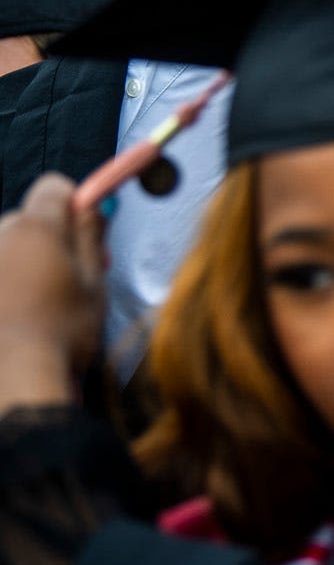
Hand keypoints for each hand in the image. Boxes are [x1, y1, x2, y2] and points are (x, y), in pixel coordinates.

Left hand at [0, 174, 104, 405]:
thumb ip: (92, 237)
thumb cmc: (63, 330)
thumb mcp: (94, 282)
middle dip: (50, 238)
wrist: (16, 376)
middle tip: (75, 275)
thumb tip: (93, 205)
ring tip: (43, 301)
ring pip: (7, 247)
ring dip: (25, 262)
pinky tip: (21, 312)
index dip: (76, 203)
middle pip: (27, 219)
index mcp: (35, 228)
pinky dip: (9, 283)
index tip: (90, 229)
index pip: (53, 188)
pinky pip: (0, 271)